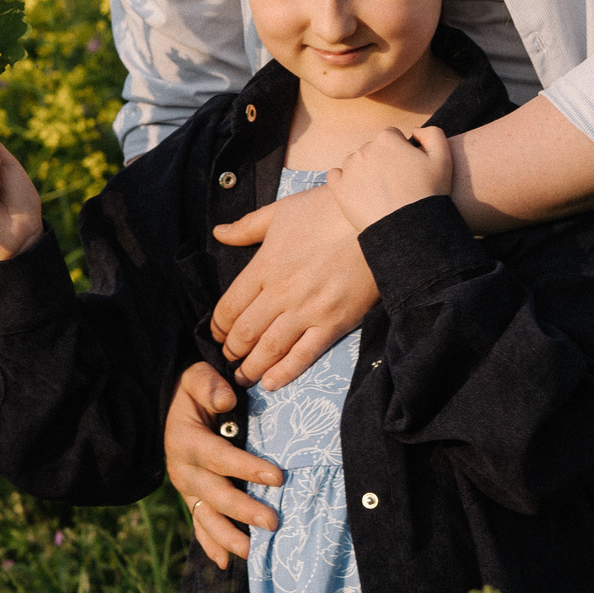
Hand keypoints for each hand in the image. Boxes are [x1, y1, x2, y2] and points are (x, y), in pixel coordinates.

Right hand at [164, 361, 282, 565]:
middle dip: (244, 511)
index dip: (248, 468)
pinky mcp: (191, 498)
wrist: (169, 408)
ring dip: (228, 537)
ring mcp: (186, 489)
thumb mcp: (196, 377)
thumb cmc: (192, 392)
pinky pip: (199, 524)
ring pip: (206, 517)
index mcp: (187, 441)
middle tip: (273, 523)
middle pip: (215, 494)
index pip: (220, 457)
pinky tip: (225, 563)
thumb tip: (228, 397)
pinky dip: (210, 544)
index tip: (279, 477)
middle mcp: (183, 470)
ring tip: (252, 553)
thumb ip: (209, 385)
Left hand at [210, 186, 380, 388]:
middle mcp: (281, 293)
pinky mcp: (334, 322)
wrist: (375, 217)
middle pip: (245, 332)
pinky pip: (304, 355)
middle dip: (232, 349)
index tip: (217, 334)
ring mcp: (307, 310)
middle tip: (229, 358)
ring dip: (251, 367)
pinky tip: (271, 383)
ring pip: (269, 348)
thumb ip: (247, 227)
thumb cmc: (328, 209)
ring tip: (243, 377)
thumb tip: (218, 233)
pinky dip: (285, 372)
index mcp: (265, 266)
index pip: (229, 306)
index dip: (218, 326)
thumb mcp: (281, 211)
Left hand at [327, 126, 453, 232]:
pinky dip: (344, 181)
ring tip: (380, 192)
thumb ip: (432, 133)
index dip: (401, 152)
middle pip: (372, 149)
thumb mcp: (443, 158)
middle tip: (396, 183)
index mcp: (387, 138)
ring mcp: (349, 168)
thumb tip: (414, 131)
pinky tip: (359, 192)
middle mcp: (365, 149)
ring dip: (364, 171)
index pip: (391, 137)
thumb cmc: (429, 194)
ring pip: (354, 162)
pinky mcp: (339, 188)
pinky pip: (335, 176)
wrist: (410, 229)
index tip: (407, 169)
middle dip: (382, 161)